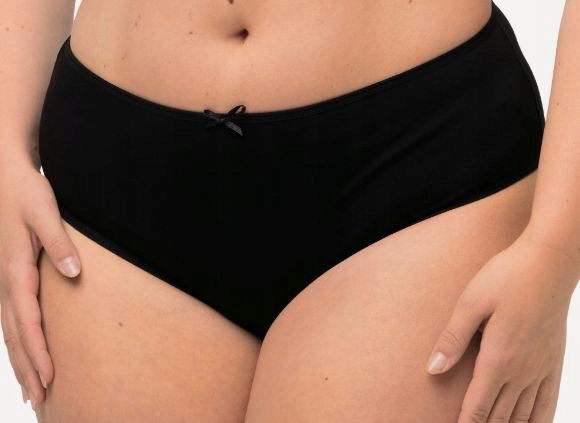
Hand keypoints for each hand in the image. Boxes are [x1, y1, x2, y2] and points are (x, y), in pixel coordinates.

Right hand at [0, 159, 81, 408]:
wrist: (8, 176)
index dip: (38, 351)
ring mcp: (5, 281)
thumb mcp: (46, 212)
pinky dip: (19, 341)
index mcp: (16, 269)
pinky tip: (27, 352)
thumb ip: (59, 243)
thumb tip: (75, 273)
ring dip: (21, 361)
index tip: (50, 377)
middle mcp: (6, 280)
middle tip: (41, 400)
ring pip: (10, 330)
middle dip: (27, 368)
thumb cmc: (28, 193)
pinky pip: (12, 317)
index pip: (27, 320)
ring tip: (33, 389)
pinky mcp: (10, 277)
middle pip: (15, 335)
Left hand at [426, 232, 578, 422]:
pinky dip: (537, 420)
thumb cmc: (506, 278)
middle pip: (500, 416)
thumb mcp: (471, 303)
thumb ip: (452, 338)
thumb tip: (432, 368)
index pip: (479, 406)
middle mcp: (522, 371)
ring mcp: (541, 368)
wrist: (549, 263)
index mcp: (498, 358)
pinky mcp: (554, 361)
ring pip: (523, 415)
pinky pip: (548, 403)